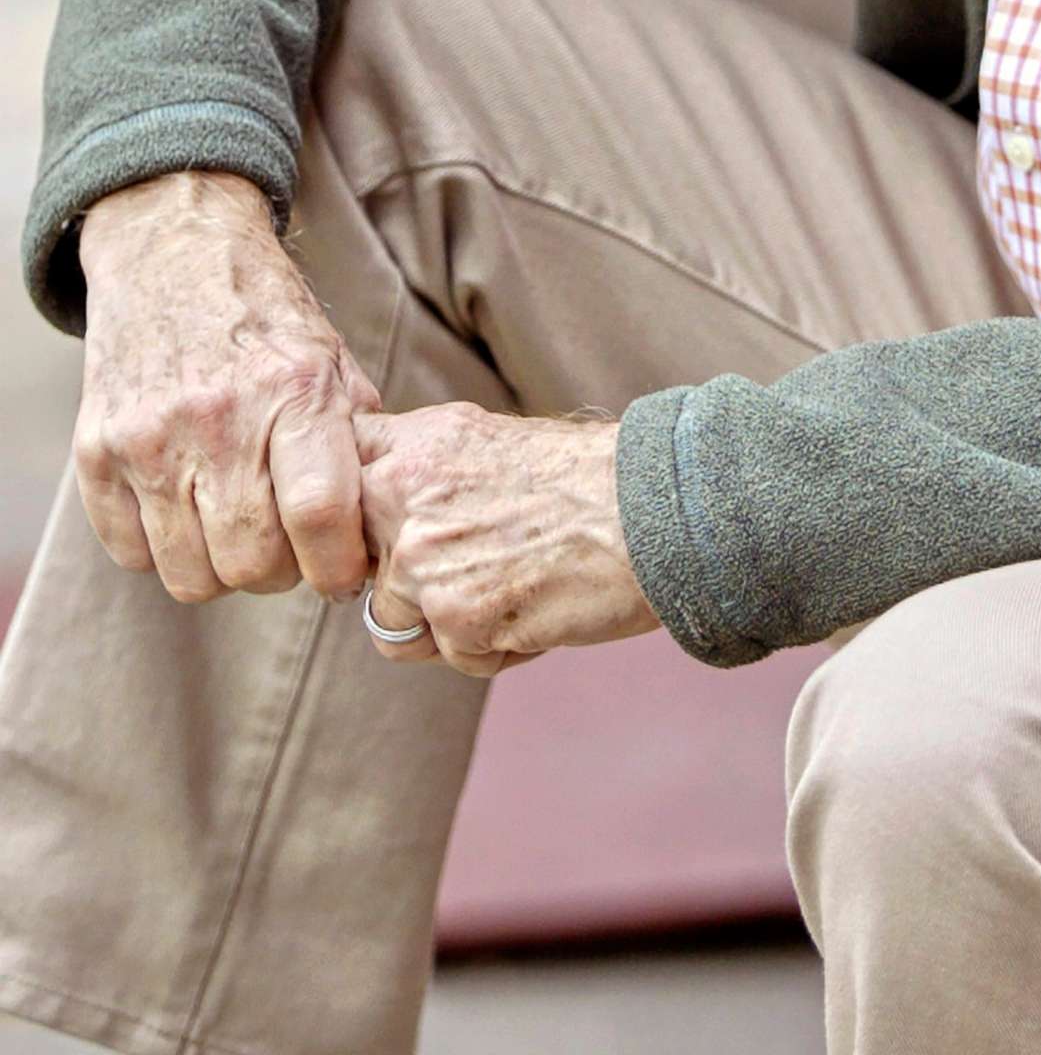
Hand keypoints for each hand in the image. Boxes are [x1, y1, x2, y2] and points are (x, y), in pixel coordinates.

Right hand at [75, 170, 379, 602]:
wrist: (172, 253)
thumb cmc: (263, 316)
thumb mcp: (331, 359)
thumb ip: (357, 440)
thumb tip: (381, 527)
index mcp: (293, 390)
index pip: (318, 514)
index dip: (336, 566)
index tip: (341, 573)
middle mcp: (218, 416)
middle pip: (252, 562)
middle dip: (281, 571)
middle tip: (287, 543)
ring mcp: (148, 438)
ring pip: (190, 575)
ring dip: (220, 567)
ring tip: (235, 525)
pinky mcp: (95, 453)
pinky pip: (132, 555)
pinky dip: (162, 548)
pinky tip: (185, 507)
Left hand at [355, 402, 659, 679]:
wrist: (653, 509)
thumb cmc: (584, 478)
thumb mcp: (483, 441)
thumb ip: (417, 474)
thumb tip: (366, 513)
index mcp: (409, 445)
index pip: (327, 492)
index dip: (347, 527)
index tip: (374, 539)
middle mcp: (400, 495)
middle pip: (358, 574)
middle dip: (406, 585)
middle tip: (479, 562)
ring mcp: (422, 560)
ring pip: (398, 626)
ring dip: (451, 624)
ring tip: (519, 582)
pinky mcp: (457, 618)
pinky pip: (455, 659)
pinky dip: (497, 648)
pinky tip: (540, 606)